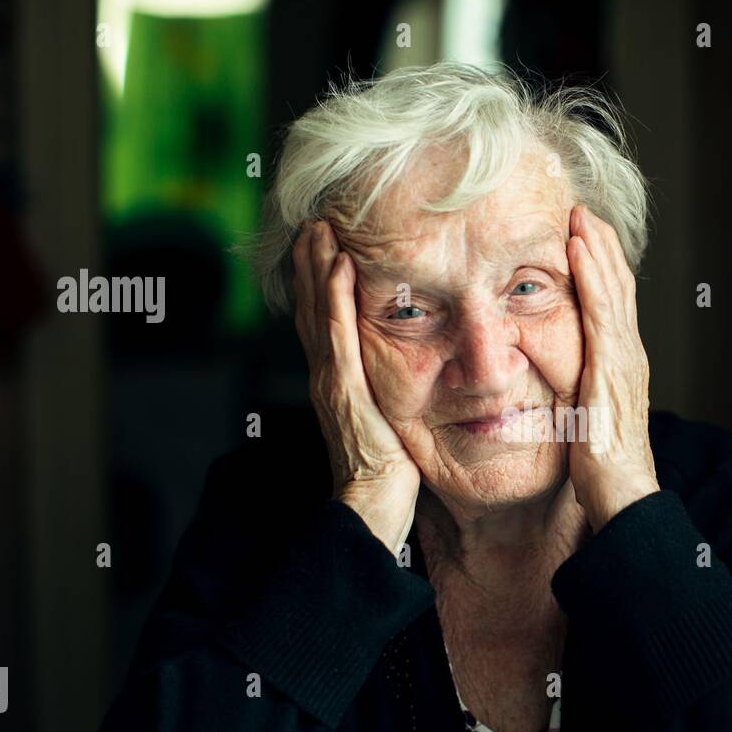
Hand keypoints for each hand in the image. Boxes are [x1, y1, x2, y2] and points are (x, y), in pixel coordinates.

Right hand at [293, 219, 419, 552]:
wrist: (370, 511)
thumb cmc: (389, 477)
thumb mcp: (392, 425)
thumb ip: (394, 396)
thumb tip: (420, 373)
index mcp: (338, 383)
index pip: (326, 321)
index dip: (320, 282)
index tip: (325, 244)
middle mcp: (327, 376)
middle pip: (313, 307)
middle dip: (311, 262)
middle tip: (314, 220)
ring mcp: (332, 382)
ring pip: (319, 312)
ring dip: (316, 266)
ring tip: (319, 227)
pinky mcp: (344, 392)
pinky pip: (339, 336)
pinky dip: (333, 298)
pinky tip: (337, 266)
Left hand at [565, 204, 659, 530]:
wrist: (624, 499)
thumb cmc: (600, 471)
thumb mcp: (581, 422)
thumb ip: (572, 394)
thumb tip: (551, 382)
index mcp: (619, 365)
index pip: (611, 302)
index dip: (598, 266)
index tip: (577, 235)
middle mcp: (628, 355)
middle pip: (618, 285)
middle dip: (599, 245)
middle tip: (578, 208)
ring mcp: (624, 359)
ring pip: (613, 288)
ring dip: (596, 247)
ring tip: (578, 213)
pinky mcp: (613, 368)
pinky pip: (602, 311)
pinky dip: (593, 275)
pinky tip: (578, 248)